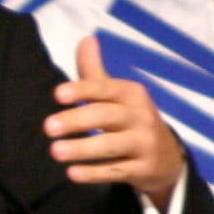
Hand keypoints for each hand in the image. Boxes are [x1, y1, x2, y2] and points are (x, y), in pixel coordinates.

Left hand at [46, 35, 186, 211]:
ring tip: (55, 151)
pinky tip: (73, 174)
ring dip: (83, 149)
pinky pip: (117, 171)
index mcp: (133, 94)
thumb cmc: (129, 120)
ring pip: (111, 146)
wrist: (166, 157)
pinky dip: (95, 173)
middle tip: (47, 127)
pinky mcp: (144, 169)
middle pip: (106, 117)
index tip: (57, 94)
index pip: (105, 89)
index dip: (82, 90)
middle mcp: (142, 117)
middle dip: (76, 121)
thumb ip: (95, 72)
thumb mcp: (116, 95)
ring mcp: (145, 144)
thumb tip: (86, 38)